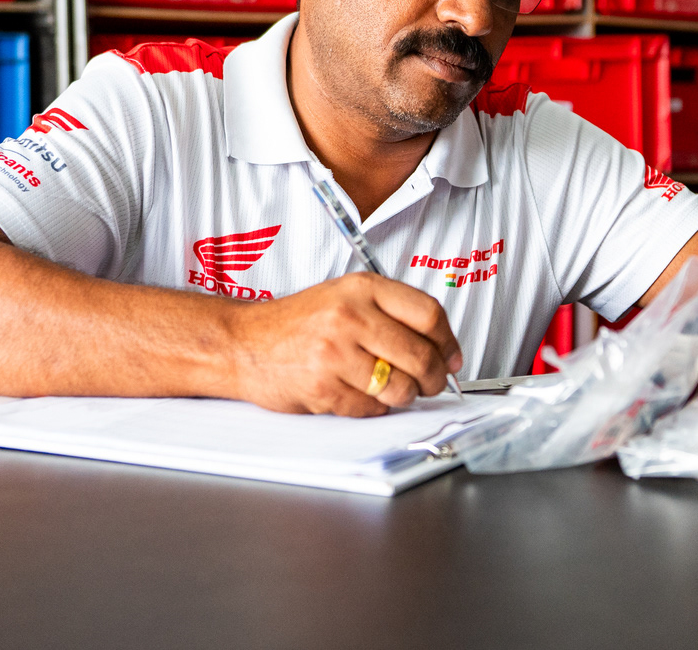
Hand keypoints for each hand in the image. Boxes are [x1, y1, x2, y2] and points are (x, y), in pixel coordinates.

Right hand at [225, 272, 462, 416]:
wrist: (244, 342)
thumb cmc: (297, 323)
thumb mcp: (344, 297)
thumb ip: (390, 314)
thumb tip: (442, 347)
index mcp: (363, 289)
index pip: (429, 314)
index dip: (449, 342)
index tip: (453, 358)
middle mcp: (351, 316)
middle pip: (421, 355)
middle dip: (435, 378)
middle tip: (432, 384)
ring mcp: (335, 352)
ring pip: (399, 387)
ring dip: (404, 397)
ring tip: (393, 391)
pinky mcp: (323, 386)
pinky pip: (370, 408)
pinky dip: (373, 408)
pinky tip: (360, 395)